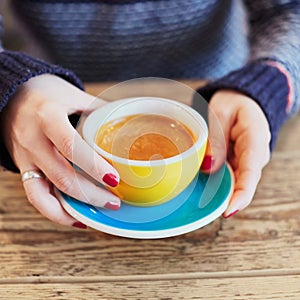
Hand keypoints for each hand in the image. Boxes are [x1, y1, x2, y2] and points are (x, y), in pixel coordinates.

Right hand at [1, 74, 120, 226]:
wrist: (10, 95)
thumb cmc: (46, 93)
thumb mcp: (74, 94)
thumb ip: (100, 109)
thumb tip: (129, 121)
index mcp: (48, 118)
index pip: (70, 146)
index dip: (93, 166)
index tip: (114, 179)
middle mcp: (33, 140)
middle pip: (62, 176)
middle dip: (91, 194)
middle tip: (115, 200)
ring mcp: (25, 158)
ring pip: (46, 193)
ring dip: (75, 207)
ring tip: (100, 209)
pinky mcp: (23, 169)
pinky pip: (35, 196)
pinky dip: (55, 212)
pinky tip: (74, 218)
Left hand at [201, 90, 270, 216]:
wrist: (241, 100)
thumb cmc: (233, 103)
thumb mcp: (221, 114)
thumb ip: (216, 139)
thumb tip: (208, 167)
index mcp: (255, 139)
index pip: (251, 172)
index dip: (241, 194)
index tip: (229, 210)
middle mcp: (255, 155)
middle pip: (243, 182)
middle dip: (226, 198)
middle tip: (204, 209)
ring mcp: (248, 161)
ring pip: (235, 182)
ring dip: (220, 192)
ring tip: (200, 201)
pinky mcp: (238, 162)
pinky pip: (229, 176)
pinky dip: (217, 183)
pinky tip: (203, 190)